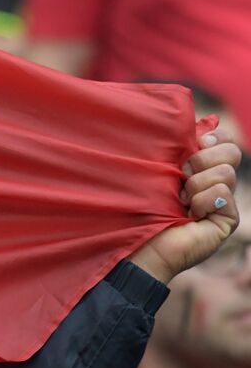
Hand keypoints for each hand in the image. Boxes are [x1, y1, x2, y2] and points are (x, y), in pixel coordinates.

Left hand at [131, 130, 240, 283]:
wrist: (136, 245)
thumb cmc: (137, 208)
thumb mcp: (156, 170)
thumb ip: (177, 148)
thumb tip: (206, 122)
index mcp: (201, 167)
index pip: (225, 140)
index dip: (213, 138)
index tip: (193, 145)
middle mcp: (215, 183)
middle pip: (232, 152)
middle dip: (202, 160)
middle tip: (181, 178)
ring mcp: (223, 203)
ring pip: (226, 172)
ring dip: (195, 185)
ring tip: (179, 202)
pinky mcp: (227, 220)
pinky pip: (222, 193)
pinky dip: (201, 201)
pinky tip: (189, 215)